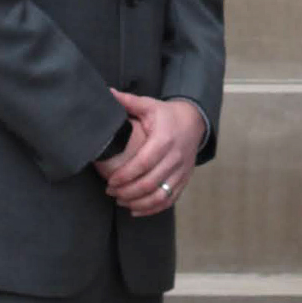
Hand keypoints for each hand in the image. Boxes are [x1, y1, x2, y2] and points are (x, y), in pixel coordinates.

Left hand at [100, 90, 203, 216]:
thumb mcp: (149, 105)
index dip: (126, 176)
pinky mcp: (184, 180)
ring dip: (138, 202)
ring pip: (160, 196)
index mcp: (164, 140)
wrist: (194, 122)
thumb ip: (128, 101)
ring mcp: (181, 171)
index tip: (110, 181)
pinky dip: (152, 209)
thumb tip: (107, 93)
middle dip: (127, 191)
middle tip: (110, 192)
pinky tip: (135, 209)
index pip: (143, 163)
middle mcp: (175, 158)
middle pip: (150, 183)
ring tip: (120, 200)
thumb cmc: (167, 115)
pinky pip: (169, 200)